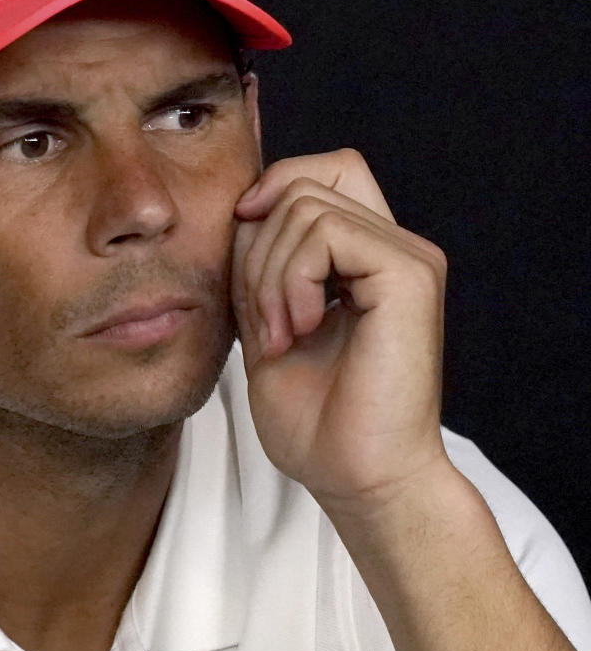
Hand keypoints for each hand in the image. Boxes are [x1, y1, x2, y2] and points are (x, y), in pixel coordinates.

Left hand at [232, 150, 450, 512]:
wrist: (357, 479)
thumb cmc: (317, 421)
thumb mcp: (266, 325)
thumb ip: (260, 264)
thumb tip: (244, 206)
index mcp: (365, 257)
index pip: (319, 172)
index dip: (270, 193)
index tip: (241, 257)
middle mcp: (394, 248)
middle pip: (307, 179)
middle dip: (258, 246)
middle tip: (264, 322)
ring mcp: (407, 258)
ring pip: (305, 204)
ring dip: (269, 274)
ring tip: (281, 336)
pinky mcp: (409, 275)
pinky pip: (326, 232)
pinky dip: (292, 280)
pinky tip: (299, 330)